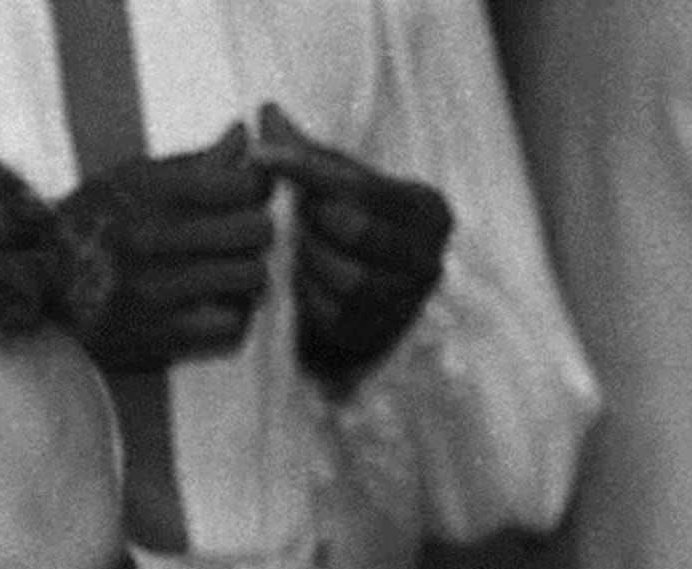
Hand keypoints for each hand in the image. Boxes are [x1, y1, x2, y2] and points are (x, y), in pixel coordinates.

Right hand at [56, 121, 271, 373]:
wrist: (41, 286)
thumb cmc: (97, 222)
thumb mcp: (134, 178)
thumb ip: (196, 162)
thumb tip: (244, 132)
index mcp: (148, 192)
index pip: (242, 183)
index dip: (258, 186)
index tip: (250, 192)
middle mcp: (151, 239)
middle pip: (256, 231)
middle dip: (259, 231)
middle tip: (247, 236)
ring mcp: (155, 291)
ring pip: (250, 279)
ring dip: (250, 276)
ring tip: (233, 270)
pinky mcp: (159, 337)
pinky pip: (231, 326)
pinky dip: (233, 316)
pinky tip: (216, 305)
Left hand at [252, 104, 450, 388]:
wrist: (368, 290)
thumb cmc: (353, 220)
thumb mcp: (340, 181)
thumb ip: (306, 149)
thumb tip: (266, 110)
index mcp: (428, 209)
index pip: (363, 184)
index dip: (308, 169)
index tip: (262, 155)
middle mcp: (428, 258)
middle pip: (359, 231)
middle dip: (314, 219)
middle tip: (293, 212)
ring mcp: (407, 302)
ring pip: (348, 278)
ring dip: (309, 258)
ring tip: (295, 243)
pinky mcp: (378, 335)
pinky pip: (333, 315)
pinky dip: (305, 293)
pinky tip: (297, 275)